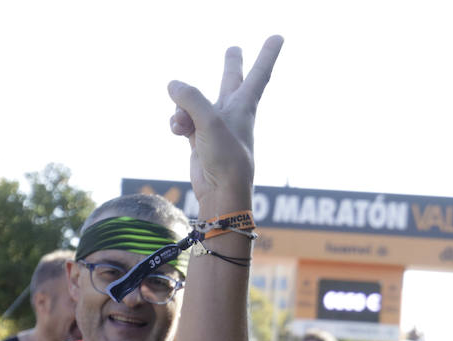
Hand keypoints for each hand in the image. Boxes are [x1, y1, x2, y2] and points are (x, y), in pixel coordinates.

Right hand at [167, 36, 282, 206]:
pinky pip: (182, 118)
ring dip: (182, 108)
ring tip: (183, 126)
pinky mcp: (199, 137)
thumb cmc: (226, 158)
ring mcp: (214, 124)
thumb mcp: (209, 121)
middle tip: (235, 49)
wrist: (221, 192)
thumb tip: (173, 85)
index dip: (268, 54)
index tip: (279, 37)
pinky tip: (178, 132)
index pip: (259, 73)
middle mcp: (231, 112)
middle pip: (230, 80)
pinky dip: (177, 122)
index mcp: (245, 105)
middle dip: (231, 64)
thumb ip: (191, 98)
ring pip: (193, 101)